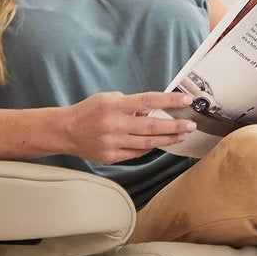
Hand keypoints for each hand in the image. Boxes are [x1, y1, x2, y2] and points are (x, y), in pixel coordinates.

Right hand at [61, 90, 195, 162]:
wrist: (65, 131)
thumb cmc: (89, 112)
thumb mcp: (109, 99)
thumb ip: (131, 104)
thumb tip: (154, 110)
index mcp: (115, 106)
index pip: (148, 101)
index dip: (169, 100)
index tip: (186, 100)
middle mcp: (115, 125)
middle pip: (152, 126)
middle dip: (175, 126)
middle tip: (191, 124)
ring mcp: (113, 143)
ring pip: (148, 143)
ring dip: (168, 139)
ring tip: (183, 135)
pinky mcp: (112, 156)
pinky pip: (136, 153)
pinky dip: (150, 148)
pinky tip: (161, 143)